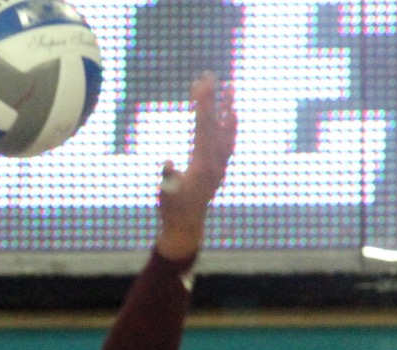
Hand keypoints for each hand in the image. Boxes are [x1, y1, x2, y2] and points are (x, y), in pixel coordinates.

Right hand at [156, 75, 235, 262]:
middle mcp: (216, 160)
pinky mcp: (220, 167)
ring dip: (227, 108)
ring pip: (227, 130)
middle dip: (212, 98)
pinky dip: (230, 125)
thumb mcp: (166, 193)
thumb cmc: (172, 209)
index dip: (203, 103)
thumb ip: (168, 178)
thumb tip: (168, 164)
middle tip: (210, 74)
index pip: (204, 125)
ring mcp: (220, 164)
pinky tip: (231, 114)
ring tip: (230, 87)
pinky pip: (228, 140)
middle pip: (216, 122)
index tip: (201, 82)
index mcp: (203, 162)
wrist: (187, 227)